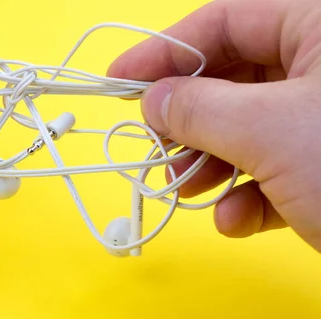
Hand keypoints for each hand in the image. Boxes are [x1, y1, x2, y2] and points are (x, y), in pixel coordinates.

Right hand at [108, 0, 320, 251]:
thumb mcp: (269, 131)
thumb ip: (198, 108)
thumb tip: (153, 101)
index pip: (224, 20)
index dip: (163, 51)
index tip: (119, 81)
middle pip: (232, 79)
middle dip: (188, 121)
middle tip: (154, 148)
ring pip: (249, 127)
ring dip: (210, 164)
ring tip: (186, 191)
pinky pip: (277, 166)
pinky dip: (250, 195)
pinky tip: (238, 220)